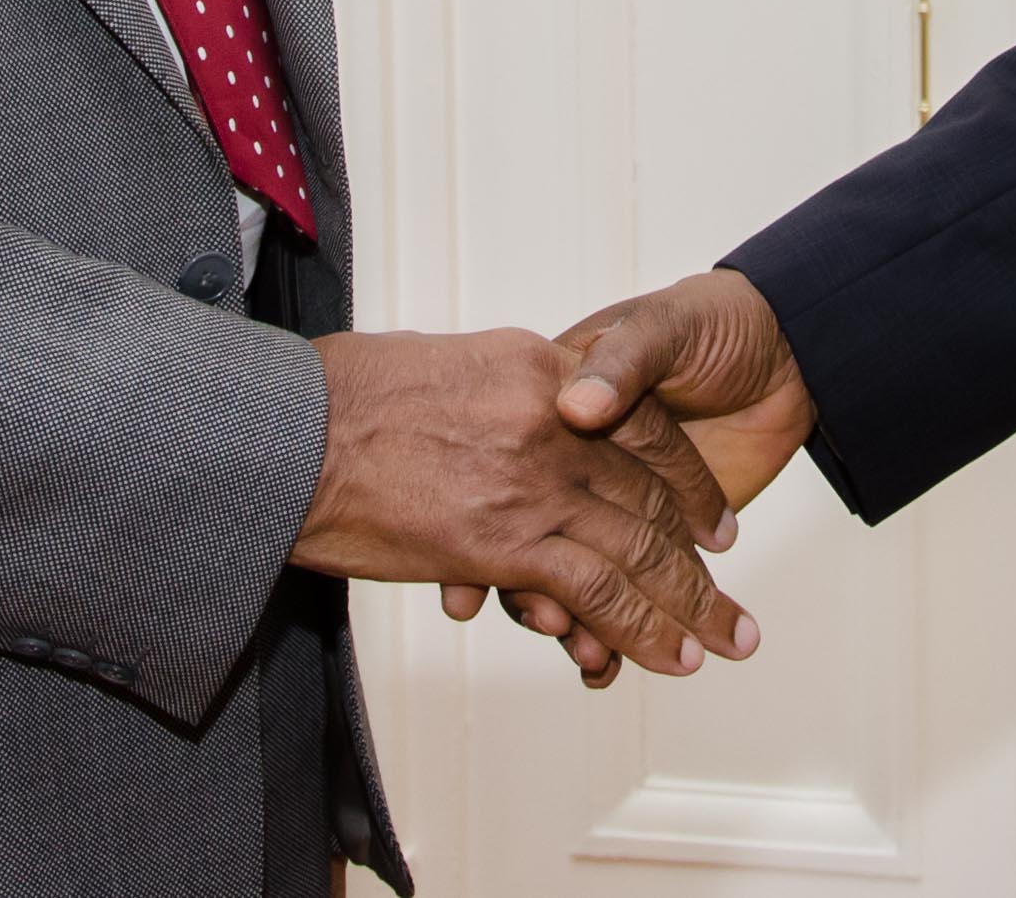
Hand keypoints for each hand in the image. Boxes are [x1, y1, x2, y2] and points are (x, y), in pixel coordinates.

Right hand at [293, 328, 756, 679]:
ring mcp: (532, 476)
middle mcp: (551, 414)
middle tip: (732, 604)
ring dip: (687, 605)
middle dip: (700, 557)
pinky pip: (596, 586)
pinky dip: (639, 625)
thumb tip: (505, 414)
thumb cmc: (333, 396)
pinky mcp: (503, 537)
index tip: (711, 521)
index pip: (640, 424)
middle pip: (650, 493)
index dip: (685, 479)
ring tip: (725, 641)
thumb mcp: (431, 362)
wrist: (283, 426)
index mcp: (534, 363)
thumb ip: (488, 390)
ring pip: (639, 546)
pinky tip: (667, 654)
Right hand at [441, 271, 816, 685]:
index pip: (518, 474)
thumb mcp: (664, 327)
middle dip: (537, 591)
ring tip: (586, 657)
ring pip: (575, 578)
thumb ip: (624, 362)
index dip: (500, 521)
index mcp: (561, 407)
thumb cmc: (714, 325)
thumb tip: (579, 409)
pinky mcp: (647, 539)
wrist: (784, 351)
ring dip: (577, 626)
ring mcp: (605, 505)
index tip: (473, 576)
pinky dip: (613, 636)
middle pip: (541, 537)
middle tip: (545, 625)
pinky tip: (603, 668)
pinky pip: (615, 596)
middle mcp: (573, 464)